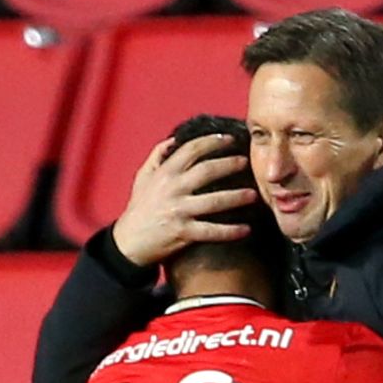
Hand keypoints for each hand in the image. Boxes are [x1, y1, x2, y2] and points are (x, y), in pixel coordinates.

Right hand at [113, 134, 256, 266]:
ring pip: (214, 201)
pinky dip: (230, 232)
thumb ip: (157, 156)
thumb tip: (173, 140)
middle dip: (230, 164)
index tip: (230, 139)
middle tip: (247, 161)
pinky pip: (212, 231)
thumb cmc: (138, 209)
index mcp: (165, 173)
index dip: (212, 142)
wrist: (128, 243)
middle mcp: (172, 189)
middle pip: (207, 171)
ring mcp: (179, 211)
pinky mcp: (183, 233)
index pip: (191, 150)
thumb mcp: (142, 178)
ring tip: (254, 194)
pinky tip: (247, 229)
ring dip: (237, 197)